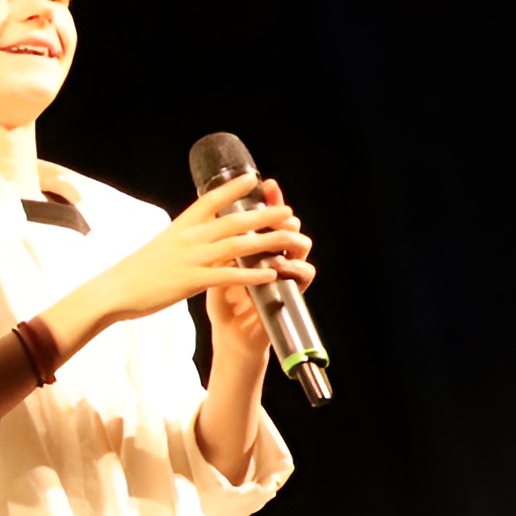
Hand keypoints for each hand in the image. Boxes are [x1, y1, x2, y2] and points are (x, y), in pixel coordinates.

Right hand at [69, 176, 305, 335]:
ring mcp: (191, 258)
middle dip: (265, 215)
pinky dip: (252, 274)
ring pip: (238, 245)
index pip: (209, 200)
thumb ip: (181, 239)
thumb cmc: (134, 272)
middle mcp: (188, 238)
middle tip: (288, 211)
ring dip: (268, 241)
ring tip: (291, 239)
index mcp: (179, 227)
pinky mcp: (191, 281)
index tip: (253, 179)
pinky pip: (229, 275)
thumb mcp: (158, 246)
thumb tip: (197, 235)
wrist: (113, 291)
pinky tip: (271, 274)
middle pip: (234, 221)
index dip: (233, 189)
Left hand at [201, 178, 316, 354]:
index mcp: (255, 244)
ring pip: (301, 246)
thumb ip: (219, 242)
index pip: (265, 216)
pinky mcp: (293, 291)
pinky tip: (282, 265)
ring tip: (283, 236)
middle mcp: (274, 253)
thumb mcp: (215, 265)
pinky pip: (305, 274)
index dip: (268, 200)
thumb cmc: (222, 298)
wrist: (230, 331)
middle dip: (283, 215)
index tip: (263, 183)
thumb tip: (211, 215)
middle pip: (287, 225)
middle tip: (278, 209)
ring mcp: (286, 271)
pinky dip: (295, 268)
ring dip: (292, 239)